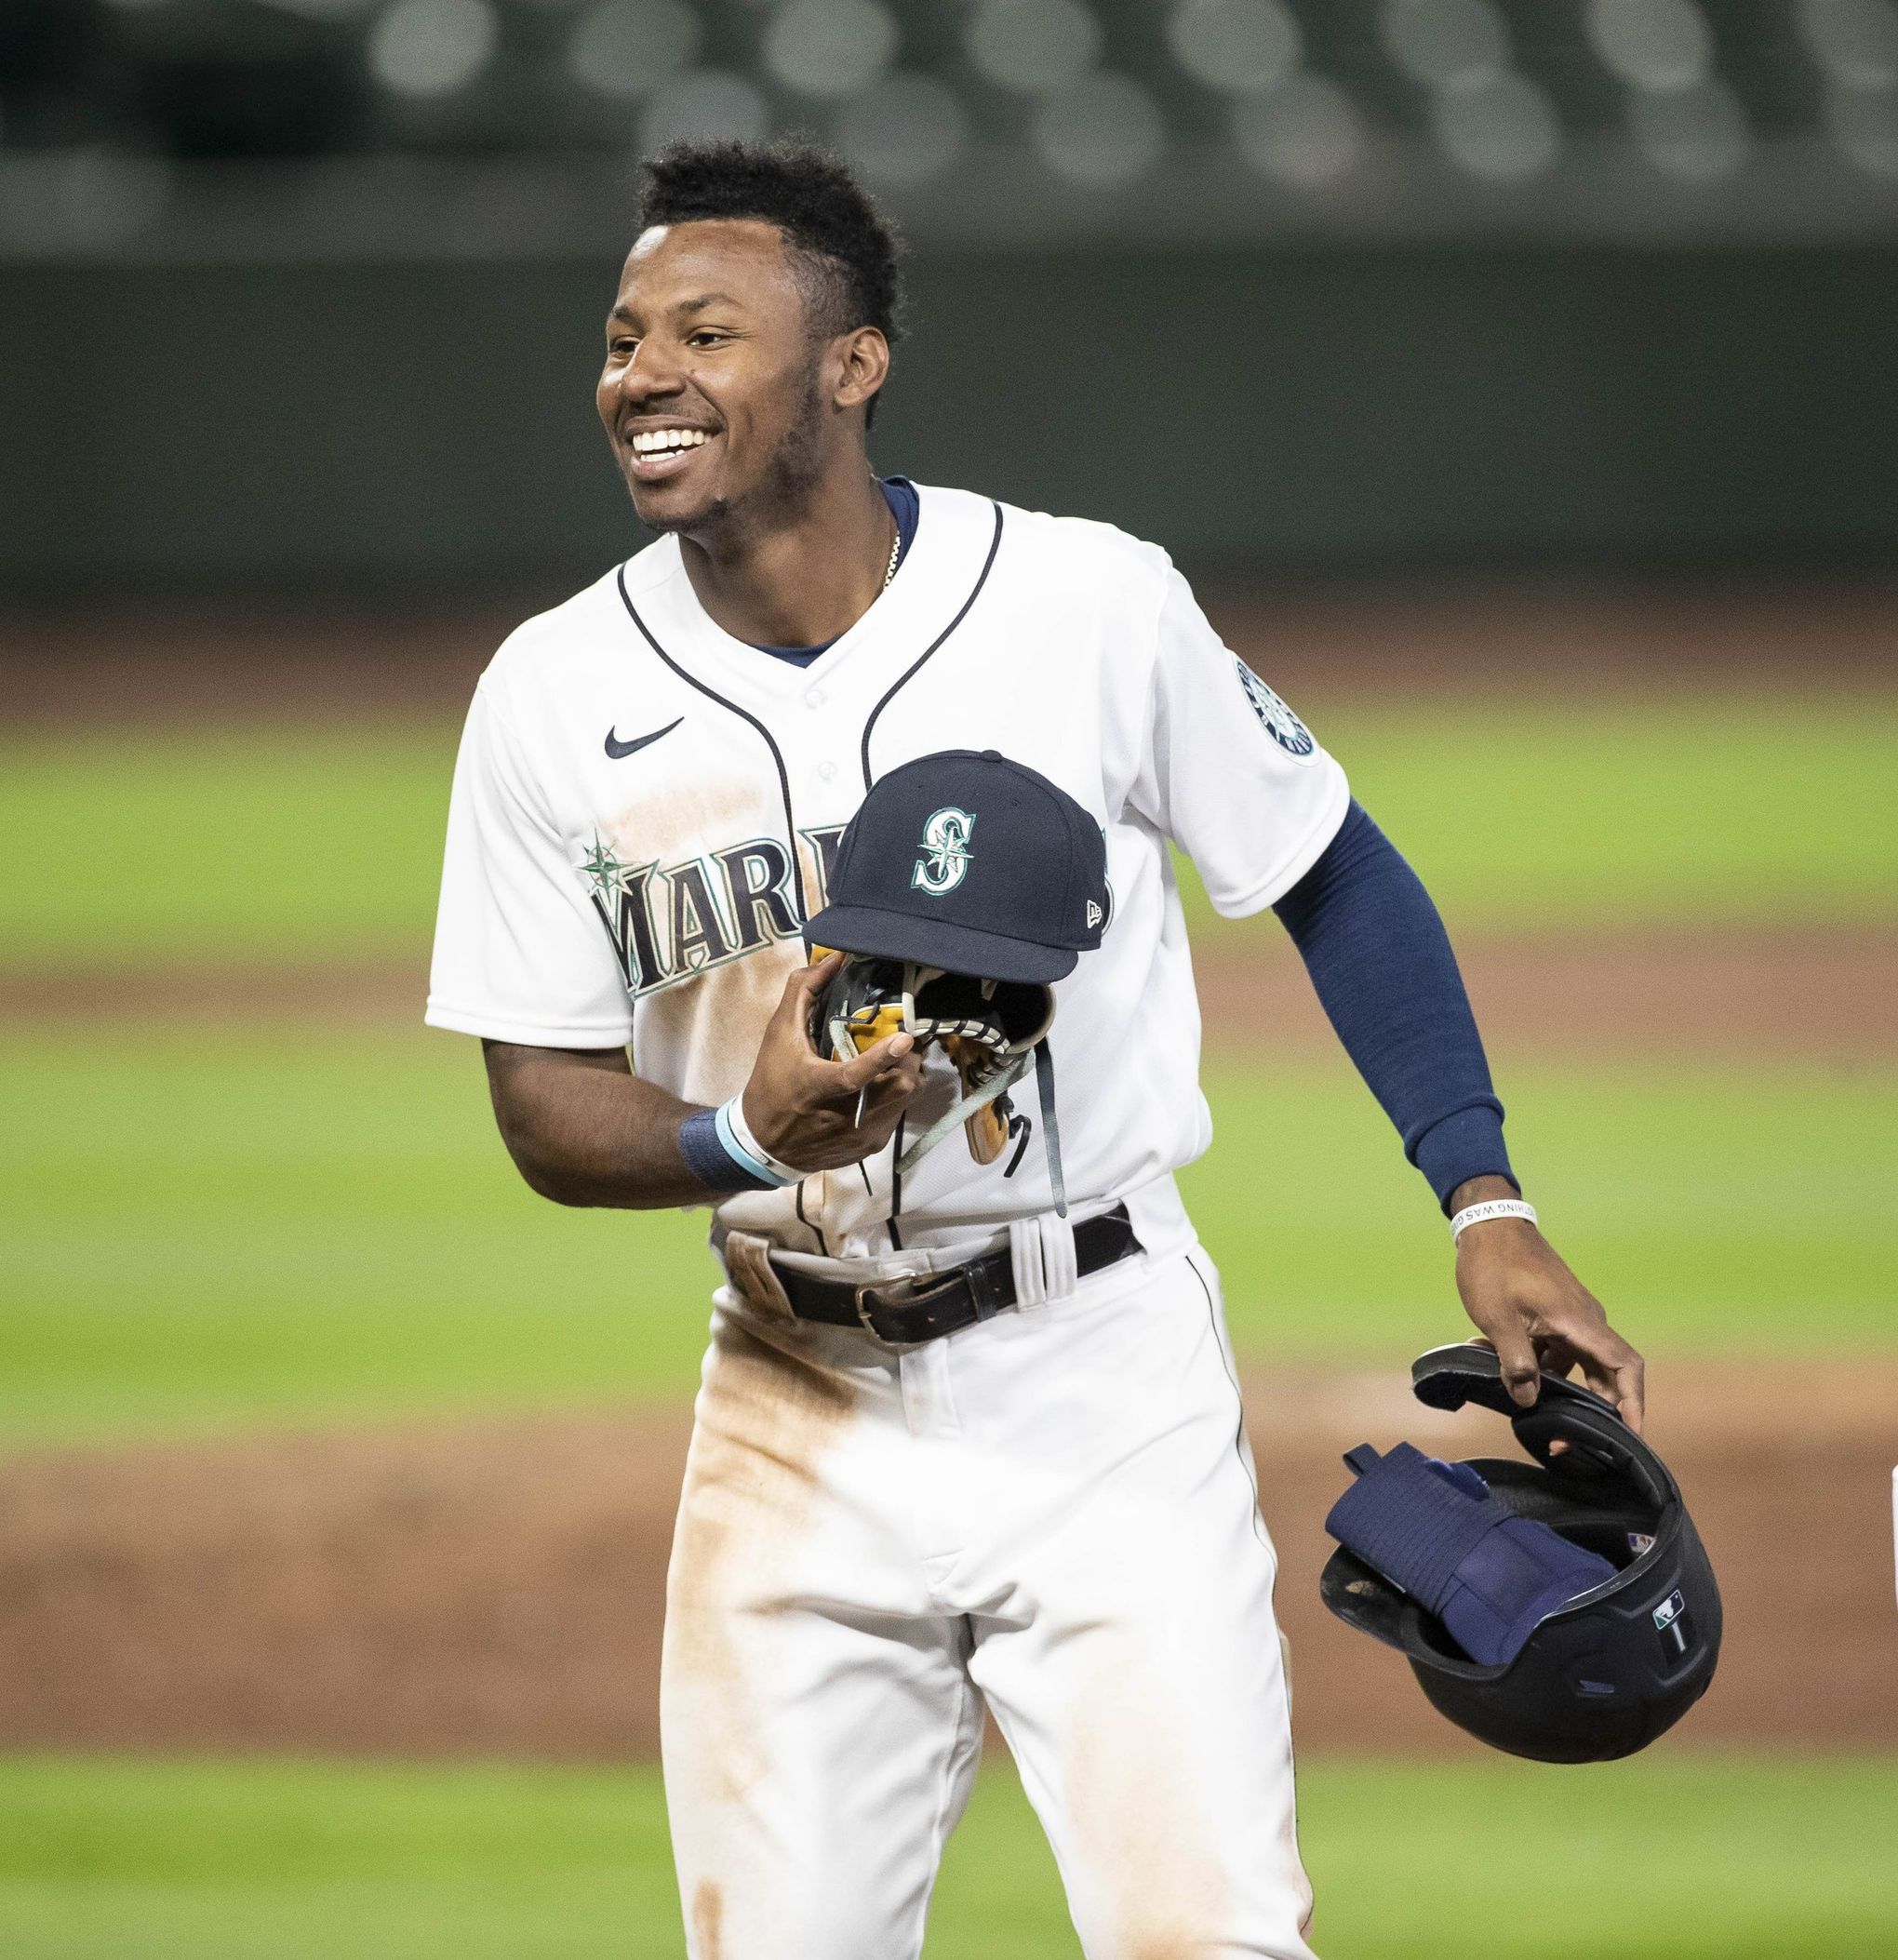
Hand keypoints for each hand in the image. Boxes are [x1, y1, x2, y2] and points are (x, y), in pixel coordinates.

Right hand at [740, 953, 924, 1172]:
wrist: (765, 1145)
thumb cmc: (772, 1082)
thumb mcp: (778, 1034)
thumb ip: (803, 992)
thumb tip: (833, 958)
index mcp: (820, 1087)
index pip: (855, 1076)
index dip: (882, 1057)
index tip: (904, 1037)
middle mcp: (846, 1117)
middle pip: (898, 1086)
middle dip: (909, 1059)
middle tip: (904, 1040)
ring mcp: (863, 1135)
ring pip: (906, 1100)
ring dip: (906, 1075)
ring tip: (896, 1059)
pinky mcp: (872, 1146)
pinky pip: (898, 1115)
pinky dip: (897, 1096)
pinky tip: (881, 1086)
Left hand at [1450, 1177, 1644, 1433]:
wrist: (1488, 1224)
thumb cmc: (1494, 1266)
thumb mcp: (1499, 1320)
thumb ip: (1516, 1364)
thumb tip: (1528, 1400)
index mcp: (1582, 1323)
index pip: (1625, 1368)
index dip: (1633, 1404)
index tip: (1631, 1435)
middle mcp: (1586, 1321)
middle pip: (1602, 1375)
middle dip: (1586, 1409)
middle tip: (1560, 1437)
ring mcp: (1571, 1316)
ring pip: (1572, 1363)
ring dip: (1547, 1381)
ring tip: (1508, 1388)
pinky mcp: (1553, 1313)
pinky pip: (1553, 1346)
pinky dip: (1532, 1359)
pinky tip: (1492, 1356)